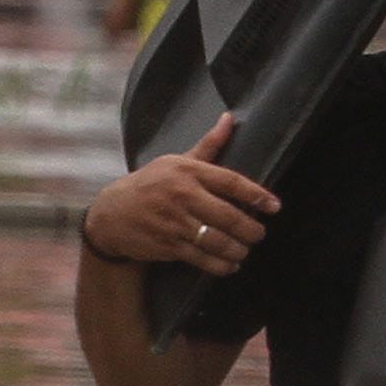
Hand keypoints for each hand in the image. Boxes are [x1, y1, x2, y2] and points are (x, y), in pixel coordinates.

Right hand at [84, 111, 278, 273]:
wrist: (111, 214)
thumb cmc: (150, 184)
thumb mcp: (176, 161)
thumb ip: (208, 145)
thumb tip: (230, 119)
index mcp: (188, 171)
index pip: (231, 181)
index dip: (257, 195)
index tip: (275, 206)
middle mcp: (182, 195)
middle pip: (229, 215)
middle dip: (251, 229)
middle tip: (259, 234)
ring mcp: (175, 222)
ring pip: (218, 241)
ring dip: (238, 250)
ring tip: (245, 250)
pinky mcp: (168, 244)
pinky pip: (202, 259)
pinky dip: (221, 266)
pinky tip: (229, 265)